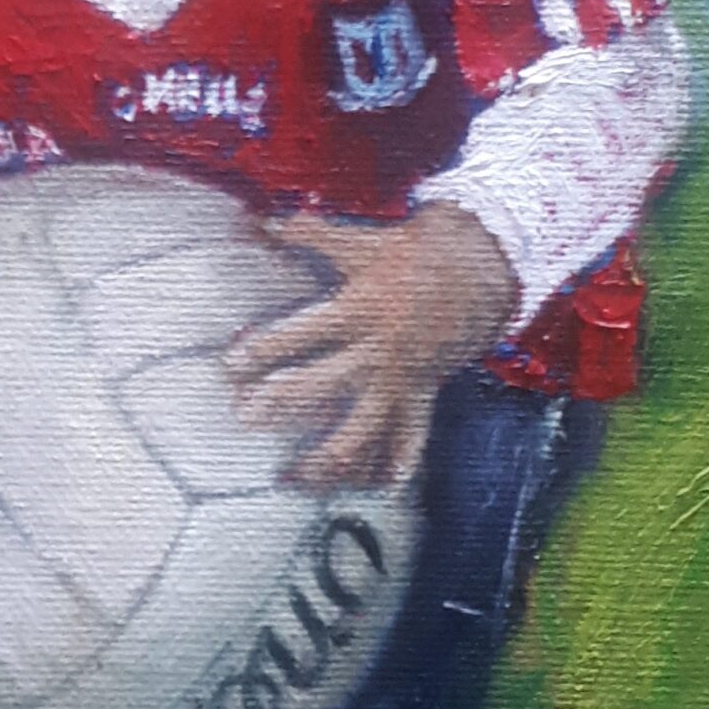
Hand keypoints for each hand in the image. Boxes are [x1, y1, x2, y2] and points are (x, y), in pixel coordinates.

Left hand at [224, 202, 518, 492]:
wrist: (478, 272)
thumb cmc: (408, 255)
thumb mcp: (360, 241)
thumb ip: (310, 233)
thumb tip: (260, 218)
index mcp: (359, 309)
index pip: (304, 332)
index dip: (266, 347)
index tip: (231, 365)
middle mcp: (376, 350)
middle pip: (324, 383)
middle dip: (284, 401)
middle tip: (245, 417)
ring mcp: (399, 379)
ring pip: (361, 427)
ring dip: (327, 456)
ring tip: (291, 479)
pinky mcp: (420, 395)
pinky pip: (409, 437)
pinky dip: (396, 465)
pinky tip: (377, 490)